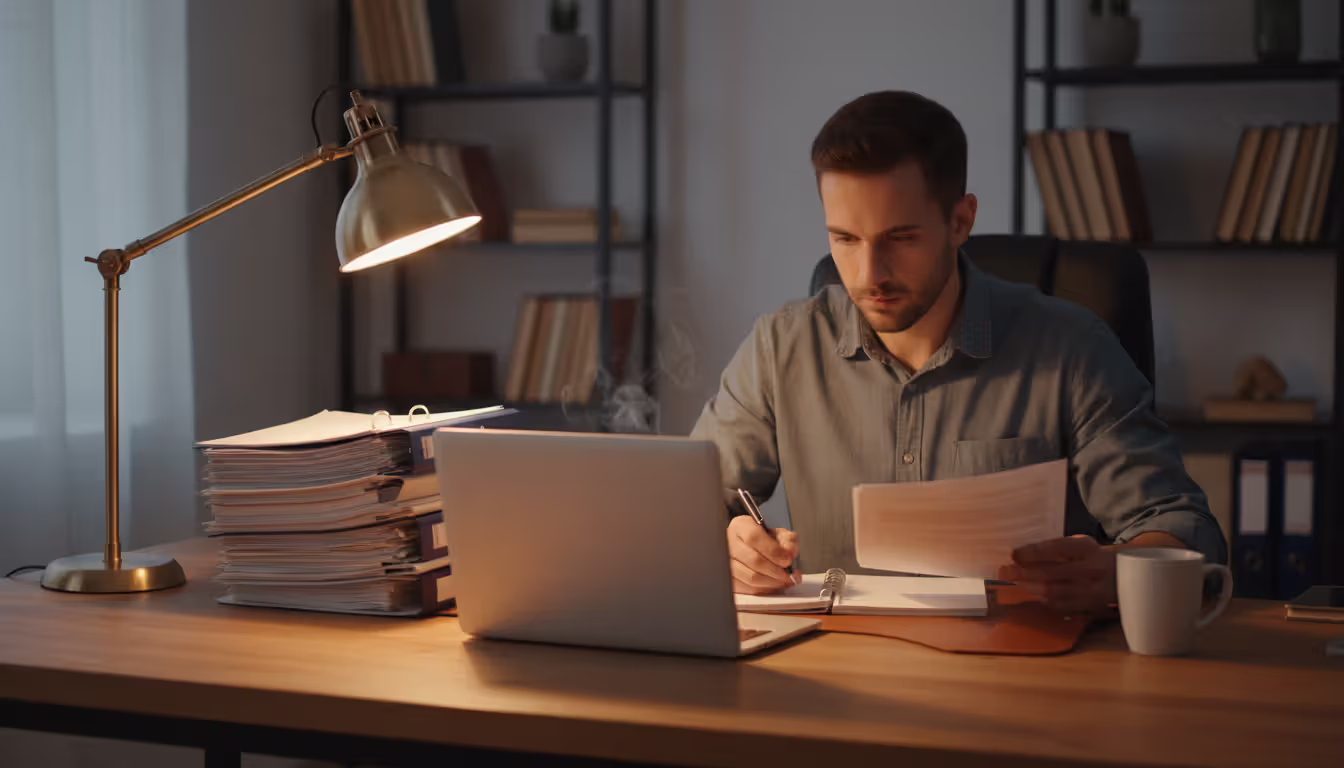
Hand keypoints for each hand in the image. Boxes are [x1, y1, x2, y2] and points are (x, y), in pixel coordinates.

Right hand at [727, 515, 800, 594]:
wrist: (747, 546)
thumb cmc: (762, 540)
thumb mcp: (777, 533)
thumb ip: (787, 539)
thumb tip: (791, 551)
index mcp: (741, 526)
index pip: (754, 537)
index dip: (773, 551)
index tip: (788, 559)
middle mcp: (730, 543)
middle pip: (754, 560)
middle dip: (776, 570)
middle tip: (789, 574)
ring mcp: (727, 562)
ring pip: (751, 577)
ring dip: (772, 582)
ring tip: (784, 581)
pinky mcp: (729, 578)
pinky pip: (748, 589)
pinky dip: (764, 589)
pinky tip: (774, 585)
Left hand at [998, 534, 1115, 614]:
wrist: (1126, 575)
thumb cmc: (1094, 556)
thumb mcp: (1081, 544)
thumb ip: (1058, 547)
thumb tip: (1025, 554)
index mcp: (1087, 548)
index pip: (1055, 548)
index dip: (1032, 552)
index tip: (1014, 554)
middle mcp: (1090, 568)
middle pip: (1051, 571)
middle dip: (1025, 572)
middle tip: (1007, 572)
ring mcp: (1091, 588)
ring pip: (1054, 590)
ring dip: (1032, 587)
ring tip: (1017, 583)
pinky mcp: (1090, 604)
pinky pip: (1063, 604)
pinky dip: (1045, 600)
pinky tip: (1035, 595)